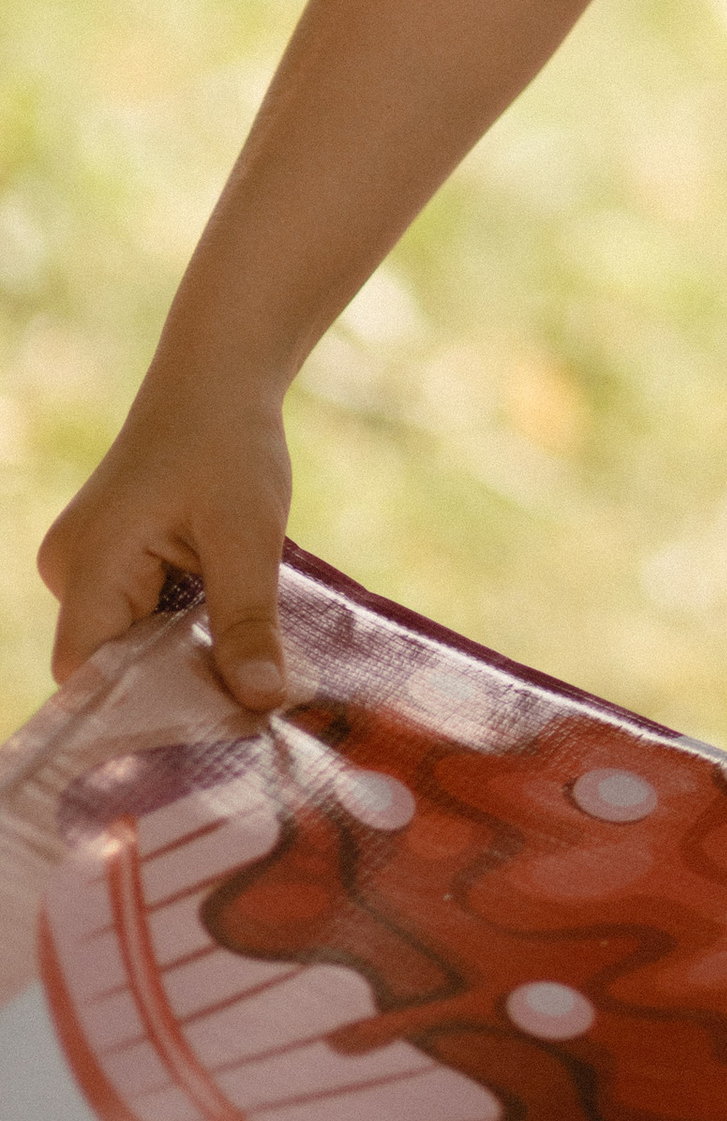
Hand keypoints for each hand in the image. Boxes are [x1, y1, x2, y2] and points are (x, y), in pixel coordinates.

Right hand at [38, 382, 293, 708]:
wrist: (219, 377)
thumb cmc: (228, 444)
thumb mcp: (247, 535)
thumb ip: (247, 621)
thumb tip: (260, 702)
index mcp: (85, 566)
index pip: (89, 676)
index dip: (140, 715)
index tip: (205, 743)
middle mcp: (71, 571)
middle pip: (112, 665)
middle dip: (175, 690)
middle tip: (244, 725)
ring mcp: (87, 565)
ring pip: (132, 643)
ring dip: (184, 657)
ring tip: (246, 683)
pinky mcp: (112, 561)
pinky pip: (140, 616)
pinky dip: (184, 629)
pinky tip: (231, 640)